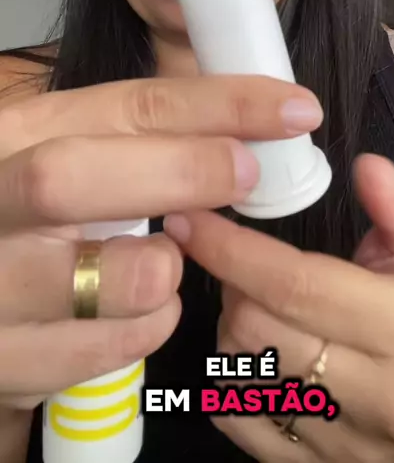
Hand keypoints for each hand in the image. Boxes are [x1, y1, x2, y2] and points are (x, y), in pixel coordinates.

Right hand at [0, 74, 321, 412]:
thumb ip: (144, 137)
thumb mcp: (75, 152)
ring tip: (164, 262)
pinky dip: (143, 330)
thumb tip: (247, 129)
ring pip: (84, 278)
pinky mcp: (1, 358)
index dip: (217, 105)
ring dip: (155, 269)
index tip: (293, 109)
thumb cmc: (40, 213)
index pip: (124, 106)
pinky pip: (93, 353)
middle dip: (177, 173)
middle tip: (246, 176)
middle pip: (67, 178)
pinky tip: (145, 311)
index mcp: (17, 134)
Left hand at [164, 155, 393, 462]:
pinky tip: (252, 353)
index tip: (189, 220)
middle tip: (241, 266)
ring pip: (238, 372)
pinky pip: (234, 417)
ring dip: (229, 327)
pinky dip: (228, 376)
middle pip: (255, 329)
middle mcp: (378, 394)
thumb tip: (366, 165)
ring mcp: (341, 443)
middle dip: (230, 285)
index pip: (297, 285)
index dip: (232, 249)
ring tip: (255, 306)